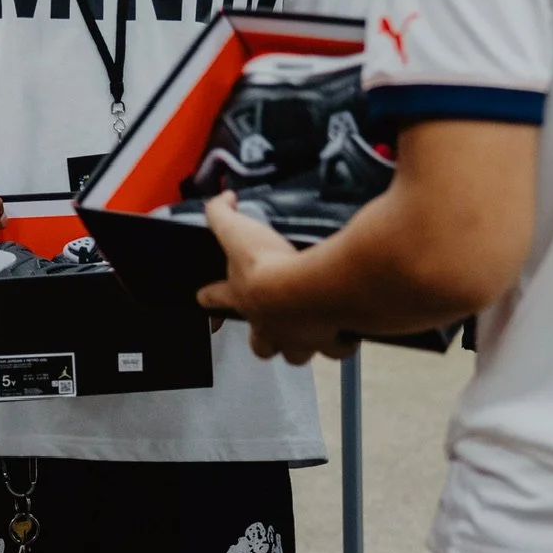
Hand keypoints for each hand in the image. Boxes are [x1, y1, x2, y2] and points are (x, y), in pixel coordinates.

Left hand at [197, 193, 355, 364]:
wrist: (309, 289)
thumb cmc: (270, 265)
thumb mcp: (237, 230)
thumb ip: (221, 212)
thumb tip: (222, 199)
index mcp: (242, 298)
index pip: (214, 298)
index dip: (210, 296)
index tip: (205, 295)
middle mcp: (267, 327)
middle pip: (259, 345)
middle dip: (263, 338)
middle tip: (273, 325)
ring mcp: (297, 340)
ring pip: (295, 354)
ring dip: (301, 344)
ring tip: (312, 330)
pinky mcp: (327, 342)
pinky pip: (335, 349)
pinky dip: (340, 342)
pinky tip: (346, 332)